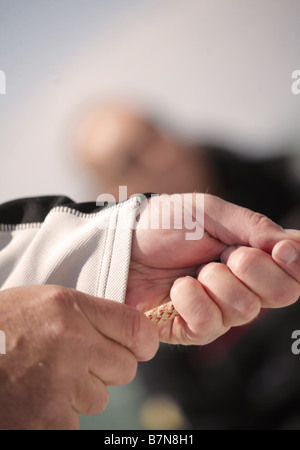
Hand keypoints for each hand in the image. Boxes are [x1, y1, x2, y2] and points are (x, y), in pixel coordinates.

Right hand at [0, 285, 158, 429]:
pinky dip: (59, 416)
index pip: (136, 328)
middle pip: (125, 368)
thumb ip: (87, 314)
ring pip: (100, 398)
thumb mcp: (42, 304)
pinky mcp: (48, 421)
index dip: (141, 341)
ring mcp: (58, 385)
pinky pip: (76, 422)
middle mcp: (70, 343)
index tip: (139, 347)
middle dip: (105, 368)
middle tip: (72, 362)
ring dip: (79, 394)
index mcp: (68, 308)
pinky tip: (33, 399)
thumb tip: (132, 334)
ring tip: (43, 379)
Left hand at [127, 193, 299, 344]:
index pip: (295, 271)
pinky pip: (209, 324)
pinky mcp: (191, 328)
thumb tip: (291, 247)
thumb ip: (253, 226)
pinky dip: (193, 300)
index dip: (296, 264)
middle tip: (226, 254)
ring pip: (246, 310)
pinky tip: (178, 288)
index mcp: (253, 255)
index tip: (280, 250)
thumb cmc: (165, 223)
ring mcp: (218, 309)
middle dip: (255, 270)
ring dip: (218, 282)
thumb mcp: (210, 212)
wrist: (122, 242)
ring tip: (194, 269)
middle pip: (282, 294)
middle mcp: (242, 285)